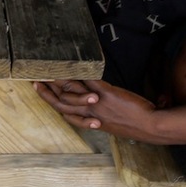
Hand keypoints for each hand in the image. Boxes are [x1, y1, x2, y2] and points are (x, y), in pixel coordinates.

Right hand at [35, 80, 160, 141]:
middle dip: (45, 91)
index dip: (49, 100)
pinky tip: (75, 60)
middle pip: (61, 102)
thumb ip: (101, 111)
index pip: (64, 111)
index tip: (38, 88)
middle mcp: (89, 112)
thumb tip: (96, 97)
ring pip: (70, 91)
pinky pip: (88, 80)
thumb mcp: (114, 121)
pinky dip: (80, 70)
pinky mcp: (105, 92)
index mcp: (90, 120)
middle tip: (35, 79)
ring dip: (58, 79)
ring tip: (49, 69)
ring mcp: (96, 103)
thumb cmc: (136, 125)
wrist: (150, 126)